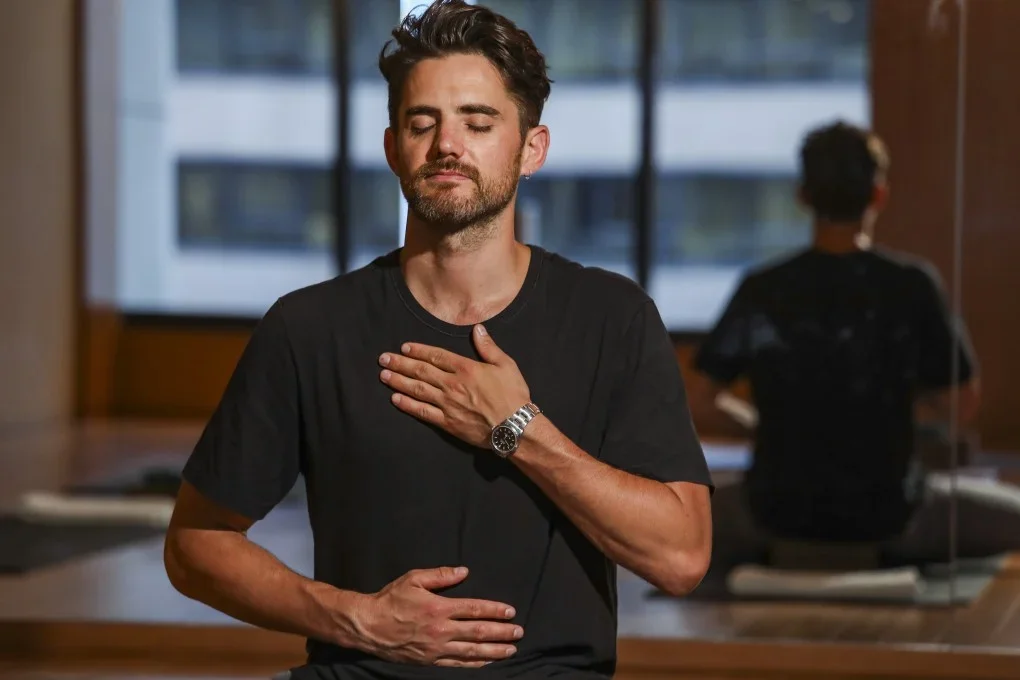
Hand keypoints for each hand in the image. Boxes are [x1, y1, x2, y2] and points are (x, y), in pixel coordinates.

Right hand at [356, 566, 522, 667]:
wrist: (368, 626)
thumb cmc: (390, 599)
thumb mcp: (413, 579)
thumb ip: (440, 575)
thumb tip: (464, 571)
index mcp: (439, 608)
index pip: (475, 609)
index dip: (495, 610)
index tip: (510, 612)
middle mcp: (441, 630)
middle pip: (478, 632)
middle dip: (501, 633)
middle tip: (519, 633)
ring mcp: (436, 648)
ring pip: (471, 651)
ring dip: (494, 651)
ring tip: (511, 650)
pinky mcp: (430, 660)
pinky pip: (457, 663)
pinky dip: (475, 663)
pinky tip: (487, 661)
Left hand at [379, 324, 530, 447]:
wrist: (515, 427)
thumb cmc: (513, 395)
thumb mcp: (506, 365)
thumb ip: (488, 347)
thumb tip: (478, 329)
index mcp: (466, 369)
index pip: (436, 356)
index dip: (418, 351)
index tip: (404, 347)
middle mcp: (453, 384)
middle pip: (421, 371)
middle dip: (400, 363)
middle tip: (383, 359)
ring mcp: (448, 404)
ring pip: (418, 390)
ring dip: (398, 381)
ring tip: (384, 375)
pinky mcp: (447, 422)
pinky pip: (423, 412)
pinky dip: (408, 405)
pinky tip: (395, 399)